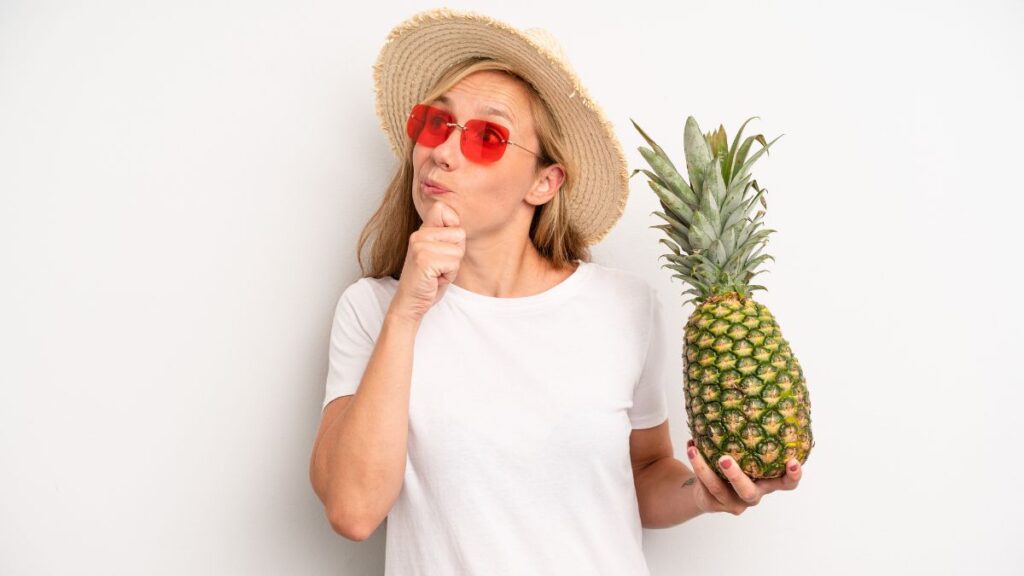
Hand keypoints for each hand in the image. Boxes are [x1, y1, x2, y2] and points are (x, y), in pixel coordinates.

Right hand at [389, 199, 464, 322]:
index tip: (444, 246)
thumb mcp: (437, 253)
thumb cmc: (428, 280)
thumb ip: (446, 237)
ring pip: (458, 251)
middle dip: (456, 253)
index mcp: (421, 231)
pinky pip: (454, 263)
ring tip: (436, 273)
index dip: (453, 226)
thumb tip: (461, 227)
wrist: (410, 303)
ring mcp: (419, 246)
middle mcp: (418, 235)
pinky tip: (434, 279)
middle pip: (459, 233)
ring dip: (452, 267)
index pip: (442, 208)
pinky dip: (449, 275)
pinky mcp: (424, 260)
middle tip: (439, 266)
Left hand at [685, 438, 801, 515]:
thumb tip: (749, 392)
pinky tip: (691, 446)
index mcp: (767, 481)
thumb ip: (753, 435)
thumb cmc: (736, 462)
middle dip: (737, 477)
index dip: (793, 475)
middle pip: (749, 492)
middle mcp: (752, 494)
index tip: (793, 461)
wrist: (709, 488)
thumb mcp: (747, 452)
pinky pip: (703, 484)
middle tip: (725, 459)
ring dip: (705, 469)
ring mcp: (732, 502)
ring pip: (719, 489)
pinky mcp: (714, 503)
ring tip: (695, 451)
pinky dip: (696, 464)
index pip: (786, 483)